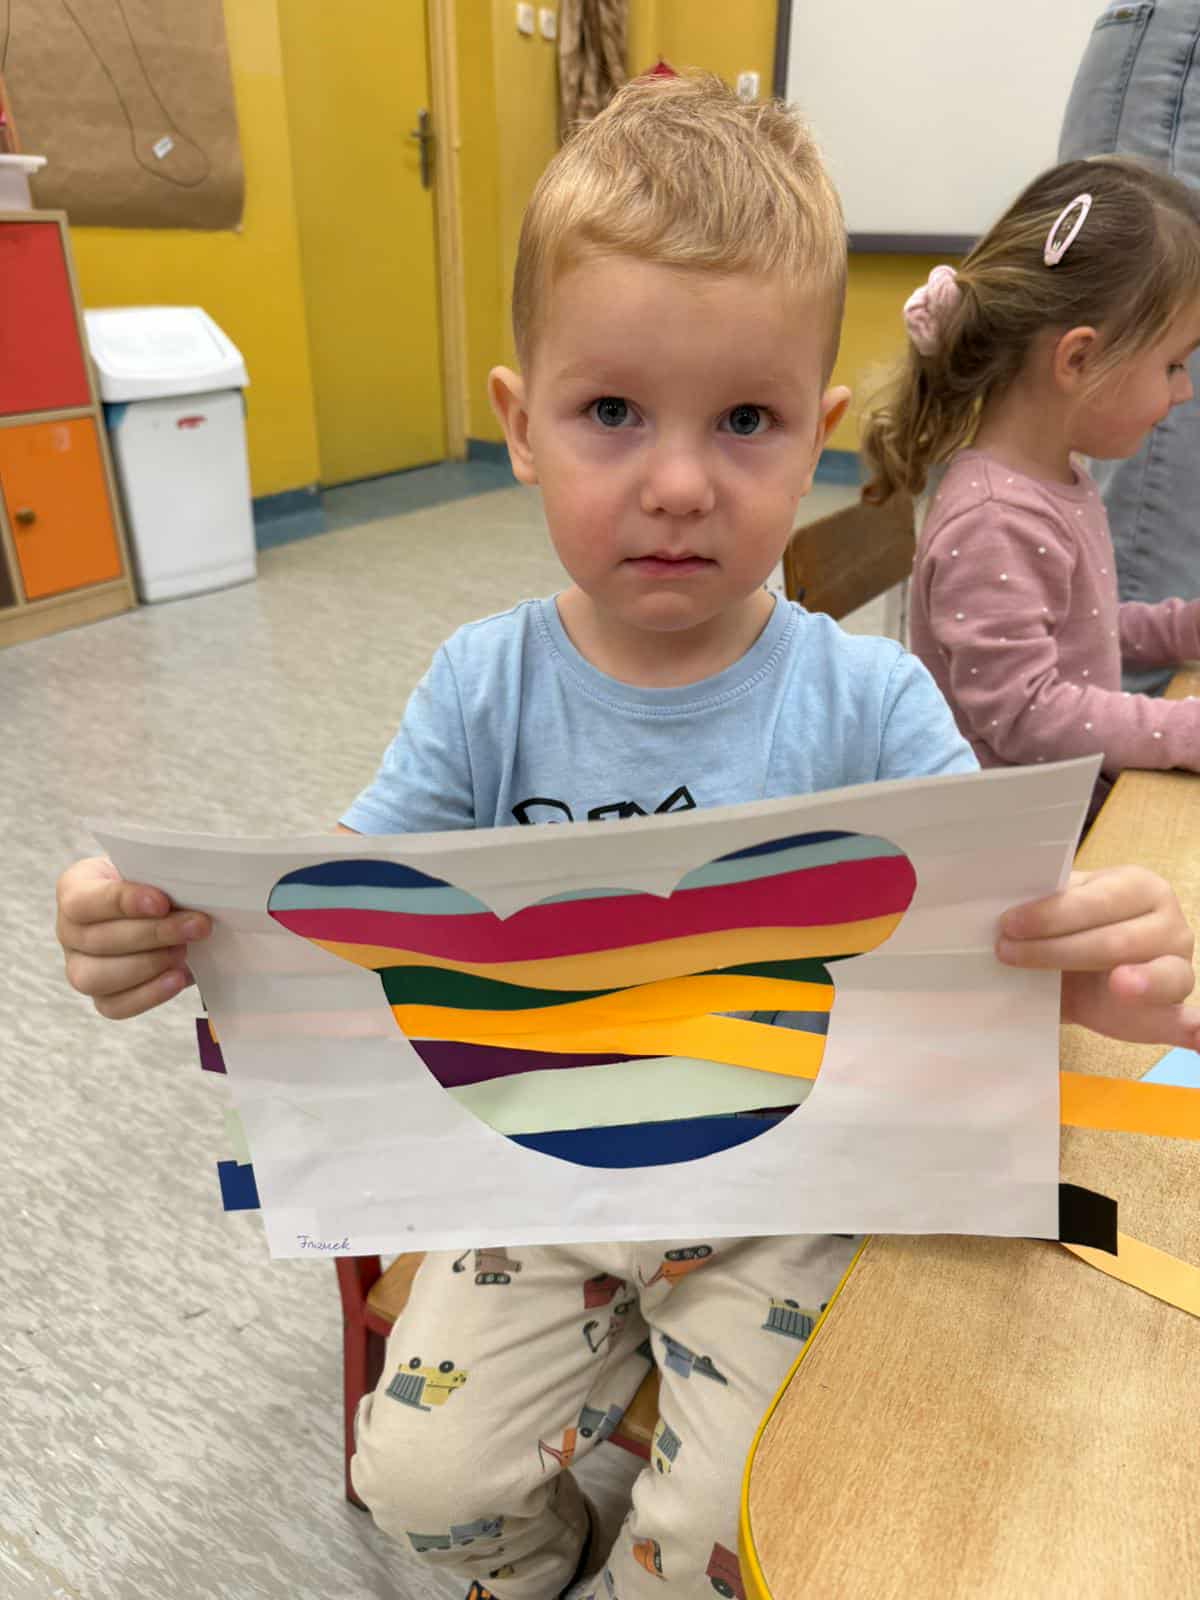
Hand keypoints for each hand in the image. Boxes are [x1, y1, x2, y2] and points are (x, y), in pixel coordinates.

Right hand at [56, 856, 211, 1019]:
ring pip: (97, 977)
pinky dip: (149, 994)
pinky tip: (177, 977)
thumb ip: (160, 878)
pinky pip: (115, 1006)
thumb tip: (190, 891)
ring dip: (149, 965)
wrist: (169, 911)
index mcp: (74, 891)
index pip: (83, 900)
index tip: (162, 903)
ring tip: (184, 951)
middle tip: (196, 926)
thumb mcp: (155, 871)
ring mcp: (80, 967)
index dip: (122, 902)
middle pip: (96, 941)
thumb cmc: (158, 885)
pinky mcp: (102, 996)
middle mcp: (69, 931)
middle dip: (153, 934)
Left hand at [995, 865, 1199, 1049]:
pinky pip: (1187, 1020)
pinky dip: (1196, 1030)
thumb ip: (1044, 905)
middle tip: (1009, 953)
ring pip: (1157, 975)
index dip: (1052, 914)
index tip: (1009, 925)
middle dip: (1058, 949)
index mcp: (1137, 886)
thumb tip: (1006, 911)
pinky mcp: (1173, 1009)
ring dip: (1133, 983)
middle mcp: (1167, 922)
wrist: (1074, 972)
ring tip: (1118, 985)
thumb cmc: (1065, 932)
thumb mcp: (1056, 911)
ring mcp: (1178, 965)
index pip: (1097, 900)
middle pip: (1117, 939)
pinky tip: (1199, 1037)